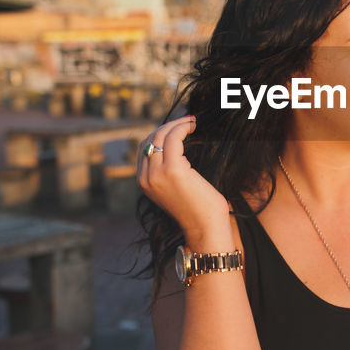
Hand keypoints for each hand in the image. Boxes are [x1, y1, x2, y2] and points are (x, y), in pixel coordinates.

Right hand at [136, 116, 230, 243]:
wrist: (205, 228)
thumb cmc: (198, 209)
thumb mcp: (176, 189)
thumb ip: (169, 172)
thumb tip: (175, 147)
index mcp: (144, 183)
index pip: (145, 149)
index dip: (159, 134)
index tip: (177, 128)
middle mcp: (146, 178)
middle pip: (150, 140)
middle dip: (167, 126)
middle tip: (187, 121)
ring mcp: (157, 174)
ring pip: (160, 136)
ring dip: (176, 124)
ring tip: (192, 122)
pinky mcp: (173, 170)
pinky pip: (173, 139)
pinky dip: (182, 128)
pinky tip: (193, 126)